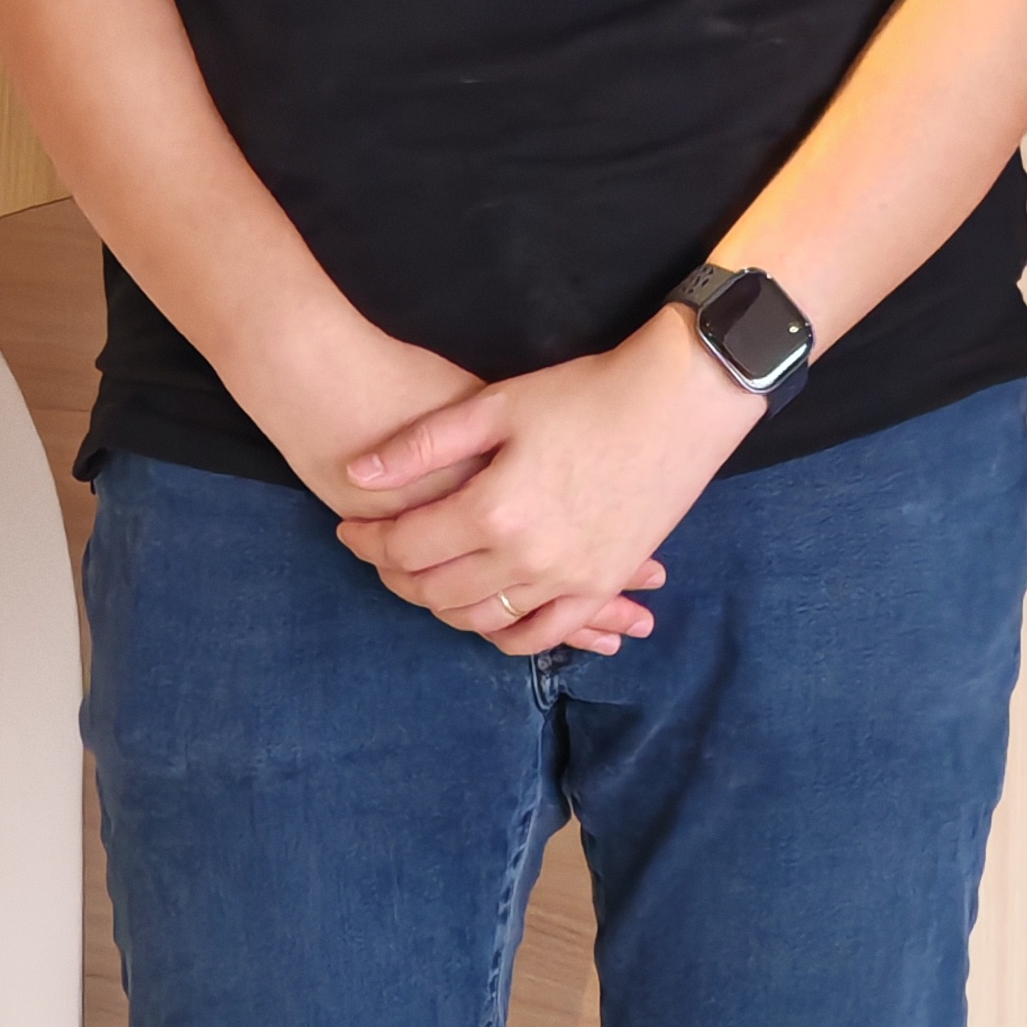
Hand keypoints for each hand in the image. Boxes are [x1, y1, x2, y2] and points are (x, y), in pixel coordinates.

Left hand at [335, 305, 757, 655]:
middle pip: (436, 591)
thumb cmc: (586, 392)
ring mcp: (568, 578)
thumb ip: (423, 444)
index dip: (367, 539)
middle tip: (381, 552)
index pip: (406, 547)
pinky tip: (486, 615)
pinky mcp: (601, 583)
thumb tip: (356, 473)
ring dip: (443, 605)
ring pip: (482, 618)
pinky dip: (505, 634)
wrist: (678, 402)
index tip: (348, 524)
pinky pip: (542, 633)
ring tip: (427, 576)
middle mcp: (526, 557)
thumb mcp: (498, 403)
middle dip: (395, 575)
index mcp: (493, 510)